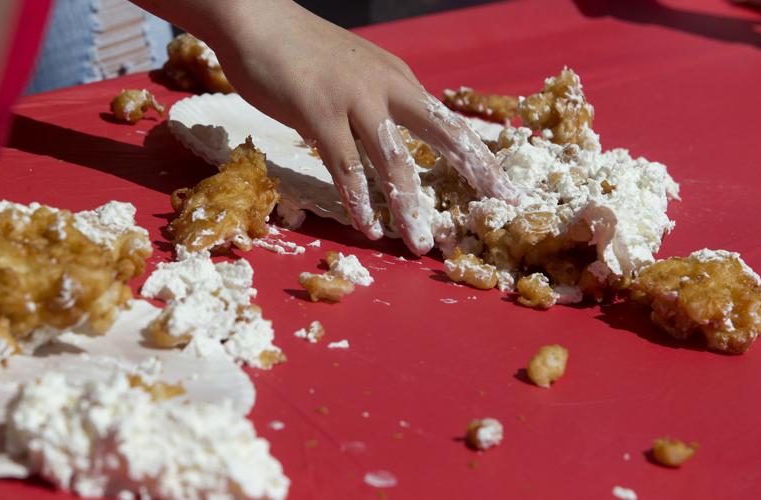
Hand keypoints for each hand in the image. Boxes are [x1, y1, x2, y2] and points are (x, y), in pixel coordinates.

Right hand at [161, 0, 519, 254]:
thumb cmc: (301, 51)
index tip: (504, 184)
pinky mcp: (319, 113)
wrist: (256, 19)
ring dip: (408, 207)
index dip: (478, 155)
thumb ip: (379, 101)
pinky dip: (358, 200)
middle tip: (499, 206)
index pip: (448, 122)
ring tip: (418, 243)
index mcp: (399, 80)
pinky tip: (367, 226)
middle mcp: (387, 87)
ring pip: (393, 162)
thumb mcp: (356, 72)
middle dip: (475, 172)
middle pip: (442, 134)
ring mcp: (354, 99)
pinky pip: (345, 166)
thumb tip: (395, 135)